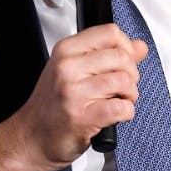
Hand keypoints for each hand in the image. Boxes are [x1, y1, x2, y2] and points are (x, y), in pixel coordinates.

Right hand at [0, 24, 147, 170]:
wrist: (30, 138)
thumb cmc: (52, 106)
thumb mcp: (75, 71)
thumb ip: (109, 56)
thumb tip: (140, 46)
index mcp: (66, 51)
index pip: (110, 33)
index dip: (126, 46)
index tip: (125, 61)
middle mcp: (67, 67)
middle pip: (121, 57)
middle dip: (132, 74)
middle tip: (123, 87)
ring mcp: (73, 92)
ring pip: (124, 81)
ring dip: (130, 95)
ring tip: (119, 101)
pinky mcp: (82, 117)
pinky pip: (121, 107)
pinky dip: (127, 112)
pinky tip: (116, 115)